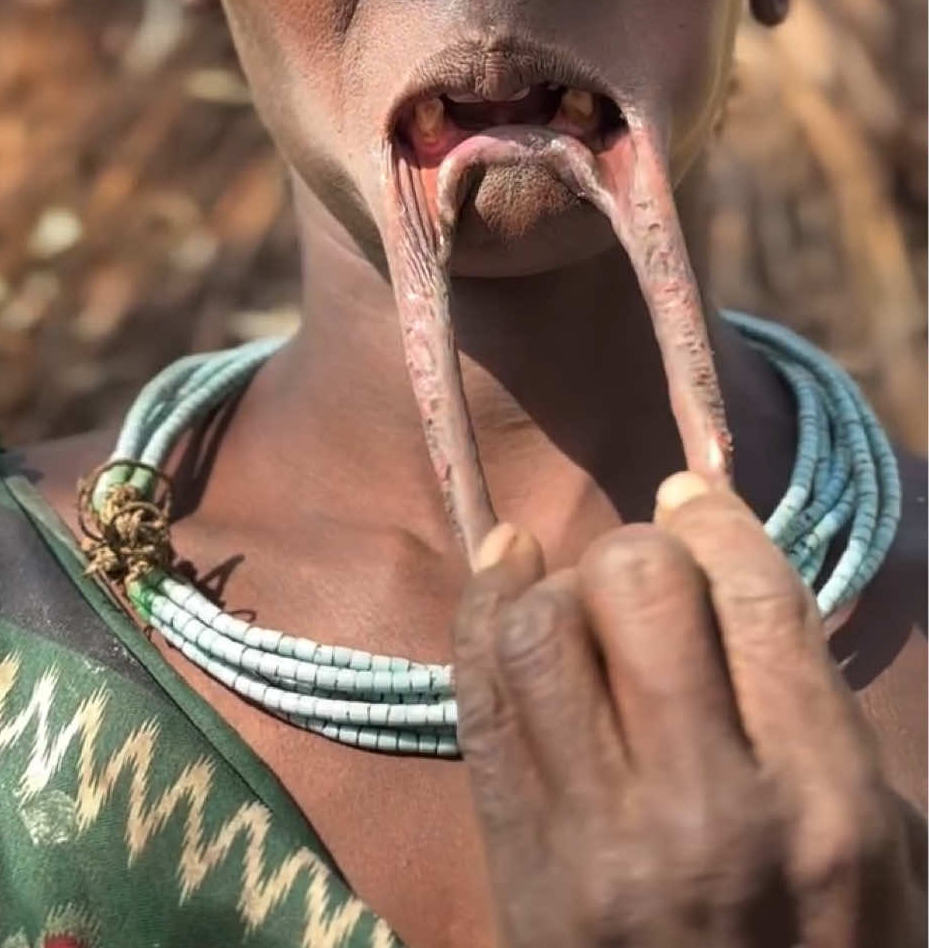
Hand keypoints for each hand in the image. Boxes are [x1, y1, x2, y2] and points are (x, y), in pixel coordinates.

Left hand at [452, 475, 925, 946]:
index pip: (754, 597)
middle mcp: (710, 809)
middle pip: (641, 588)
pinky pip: (480, 696)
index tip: (695, 500)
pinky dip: (484, 611)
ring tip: (585, 605)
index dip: (716, 520)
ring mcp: (599, 841)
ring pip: (543, 626)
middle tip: (651, 575)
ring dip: (561, 587)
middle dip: (642, 551)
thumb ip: (821, 725)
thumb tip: (735, 586)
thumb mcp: (886, 866)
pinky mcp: (518, 865)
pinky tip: (505, 575)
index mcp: (826, 804)